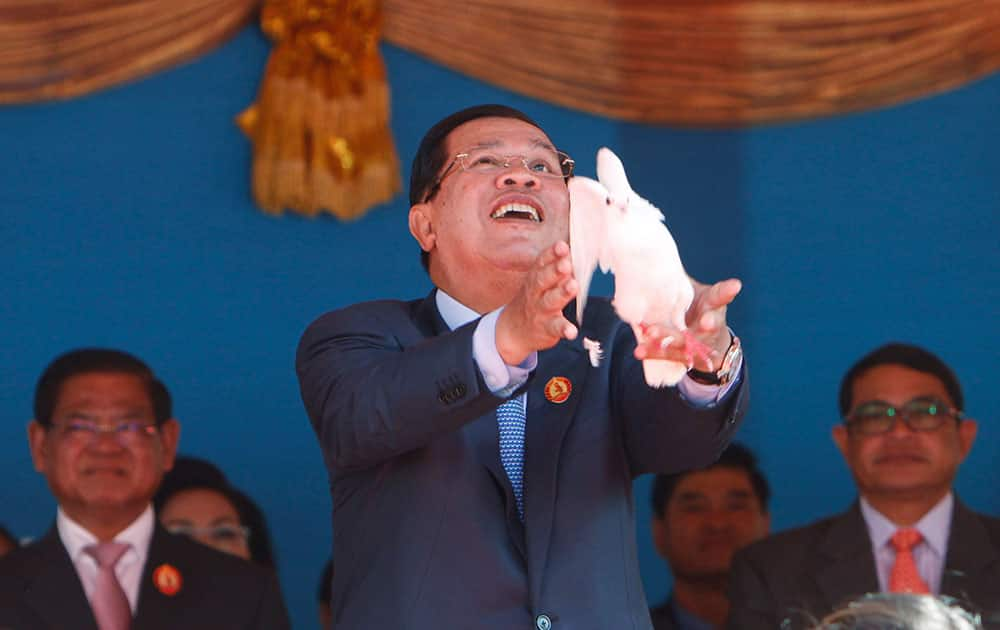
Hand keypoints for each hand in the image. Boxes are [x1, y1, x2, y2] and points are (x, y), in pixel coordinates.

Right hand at [496, 241, 578, 364]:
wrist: (513, 330)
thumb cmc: (534, 299)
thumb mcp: (540, 281)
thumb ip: (556, 268)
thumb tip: (575, 252)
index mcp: (536, 277)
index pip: (543, 262)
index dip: (552, 253)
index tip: (562, 246)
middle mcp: (536, 292)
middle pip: (544, 279)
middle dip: (555, 270)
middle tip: (566, 264)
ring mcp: (541, 310)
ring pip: (550, 301)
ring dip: (562, 293)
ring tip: (573, 286)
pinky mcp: (547, 328)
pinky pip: (555, 328)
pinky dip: (564, 329)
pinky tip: (572, 331)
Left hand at [634, 277, 740, 371]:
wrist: (706, 344)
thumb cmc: (695, 307)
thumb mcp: (693, 292)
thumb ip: (679, 280)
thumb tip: (654, 256)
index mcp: (712, 305)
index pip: (721, 296)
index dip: (728, 292)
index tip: (735, 286)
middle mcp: (708, 326)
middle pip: (709, 324)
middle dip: (709, 323)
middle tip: (706, 321)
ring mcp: (697, 344)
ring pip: (684, 342)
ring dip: (669, 338)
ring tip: (652, 332)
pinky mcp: (682, 357)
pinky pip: (665, 354)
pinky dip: (652, 352)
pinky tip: (639, 350)